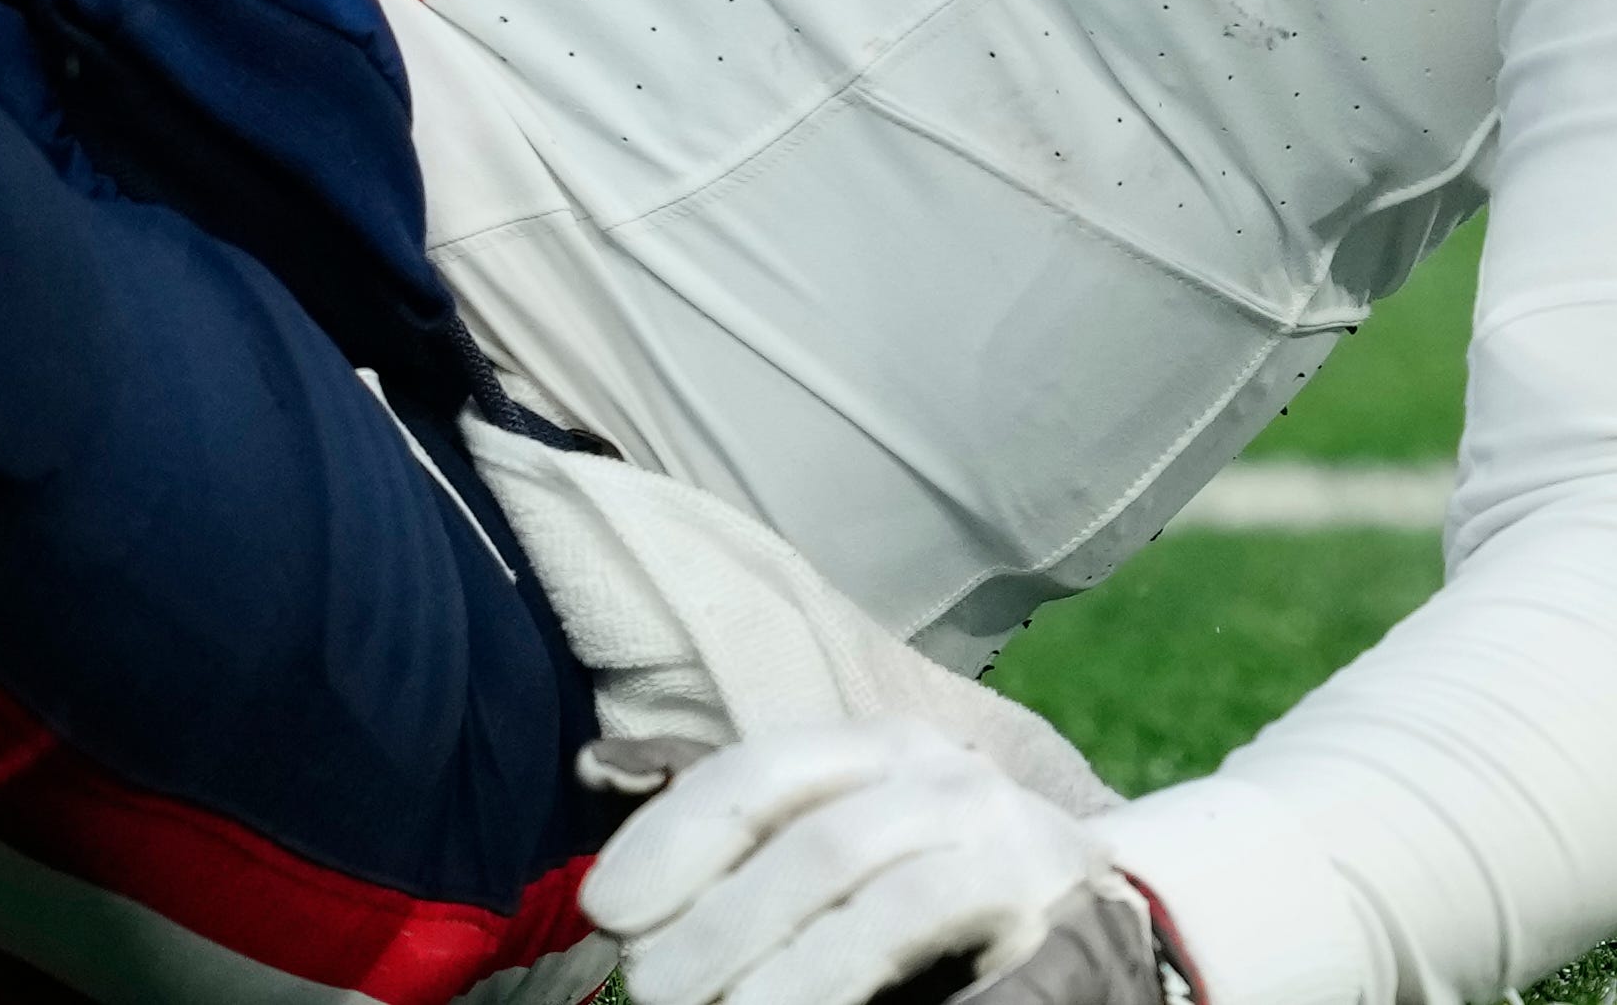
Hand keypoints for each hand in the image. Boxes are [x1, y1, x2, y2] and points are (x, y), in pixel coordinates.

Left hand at [581, 721, 1153, 1004]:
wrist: (1120, 919)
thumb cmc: (943, 891)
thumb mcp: (853, 844)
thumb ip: (758, 854)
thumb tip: (613, 837)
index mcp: (879, 748)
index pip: (759, 773)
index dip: (675, 836)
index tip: (607, 908)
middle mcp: (942, 779)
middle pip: (810, 842)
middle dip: (718, 925)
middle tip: (650, 990)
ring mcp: (1003, 847)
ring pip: (875, 903)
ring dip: (784, 976)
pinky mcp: (1054, 925)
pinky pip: (951, 964)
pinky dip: (863, 993)